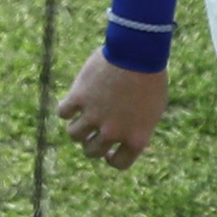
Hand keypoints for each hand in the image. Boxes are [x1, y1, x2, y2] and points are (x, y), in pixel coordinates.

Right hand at [57, 51, 169, 169]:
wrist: (138, 53)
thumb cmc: (151, 78)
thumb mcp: (153, 110)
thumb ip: (137, 127)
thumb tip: (122, 139)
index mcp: (136, 138)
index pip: (119, 164)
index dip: (111, 159)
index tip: (108, 152)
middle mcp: (113, 132)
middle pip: (92, 151)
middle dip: (91, 143)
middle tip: (92, 132)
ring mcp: (94, 116)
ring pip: (74, 134)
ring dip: (77, 128)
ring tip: (81, 116)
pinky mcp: (78, 97)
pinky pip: (63, 112)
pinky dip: (66, 108)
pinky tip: (74, 100)